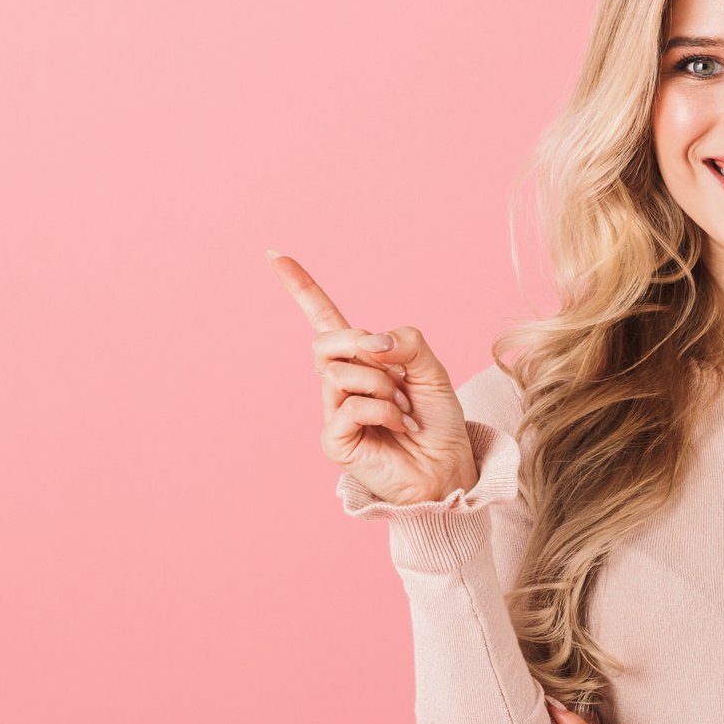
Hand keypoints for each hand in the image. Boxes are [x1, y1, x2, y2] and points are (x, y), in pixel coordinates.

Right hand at [267, 249, 476, 506]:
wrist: (447, 467)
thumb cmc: (438, 421)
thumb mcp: (432, 369)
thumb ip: (407, 344)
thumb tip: (374, 342)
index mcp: (361, 360)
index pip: (324, 318)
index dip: (301, 287)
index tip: (276, 255)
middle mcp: (340, 382)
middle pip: (325, 340)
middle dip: (361, 344)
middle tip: (395, 371)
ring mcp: (334, 411)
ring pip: (342, 372)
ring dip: (384, 386)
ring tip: (403, 410)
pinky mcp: (334, 439)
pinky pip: (351, 406)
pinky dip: (385, 412)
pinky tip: (399, 428)